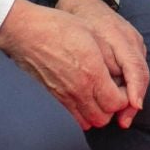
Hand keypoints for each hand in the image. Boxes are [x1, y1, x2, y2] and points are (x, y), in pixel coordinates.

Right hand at [0, 0, 131, 129]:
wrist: (25, 32)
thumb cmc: (58, 27)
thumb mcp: (92, 33)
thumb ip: (110, 56)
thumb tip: (122, 73)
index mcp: (91, 72)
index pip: (117, 103)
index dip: (124, 98)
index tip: (122, 87)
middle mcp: (78, 89)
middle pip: (104, 118)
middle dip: (112, 108)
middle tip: (111, 92)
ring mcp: (63, 96)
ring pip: (89, 122)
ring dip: (97, 113)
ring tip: (98, 97)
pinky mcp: (53, 98)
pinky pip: (73, 118)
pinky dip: (82, 114)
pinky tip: (83, 98)